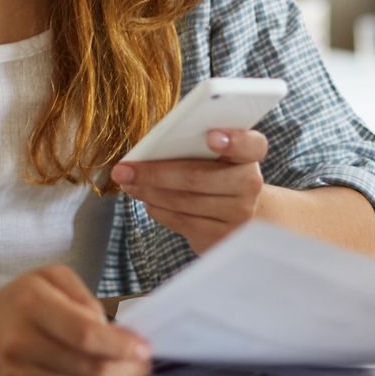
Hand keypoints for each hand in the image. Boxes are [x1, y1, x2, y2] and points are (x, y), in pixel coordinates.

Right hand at [0, 264, 152, 375]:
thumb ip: (82, 295)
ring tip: (124, 375)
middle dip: (126, 370)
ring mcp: (17, 372)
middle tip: (143, 366)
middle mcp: (21, 340)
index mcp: (31, 303)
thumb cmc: (14, 305)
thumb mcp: (45, 278)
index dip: (120, 345)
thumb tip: (107, 328)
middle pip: (88, 367)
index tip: (144, 349)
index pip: (85, 333)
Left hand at [110, 127, 268, 254]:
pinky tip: (145, 199)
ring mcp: (239, 216)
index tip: (211, 137)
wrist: (241, 210)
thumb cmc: (216, 171)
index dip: (234, 140)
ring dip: (148, 192)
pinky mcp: (222, 238)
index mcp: (249, 155)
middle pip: (197, 177)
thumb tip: (149, 148)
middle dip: (154, 173)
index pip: (251, 145)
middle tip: (123, 169)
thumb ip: (193, 144)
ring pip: (183, 202)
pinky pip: (182, 222)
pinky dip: (158, 209)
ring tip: (127, 183)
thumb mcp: (214, 154)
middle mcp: (250, 186)